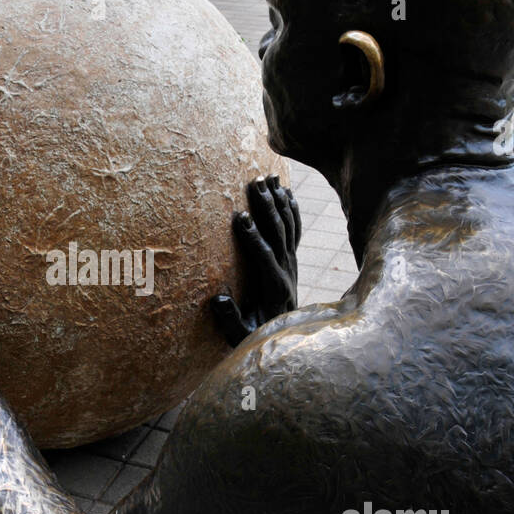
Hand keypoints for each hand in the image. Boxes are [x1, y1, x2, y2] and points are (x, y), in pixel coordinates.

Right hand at [210, 175, 300, 345]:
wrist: (284, 336)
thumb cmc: (255, 335)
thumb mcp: (239, 336)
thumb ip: (229, 320)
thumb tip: (218, 299)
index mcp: (273, 288)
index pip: (263, 256)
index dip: (252, 236)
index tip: (240, 216)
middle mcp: (287, 271)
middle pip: (278, 233)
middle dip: (266, 206)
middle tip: (255, 182)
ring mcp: (292, 263)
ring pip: (288, 226)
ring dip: (278, 200)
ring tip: (268, 177)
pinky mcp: (292, 259)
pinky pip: (295, 229)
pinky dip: (292, 209)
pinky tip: (287, 191)